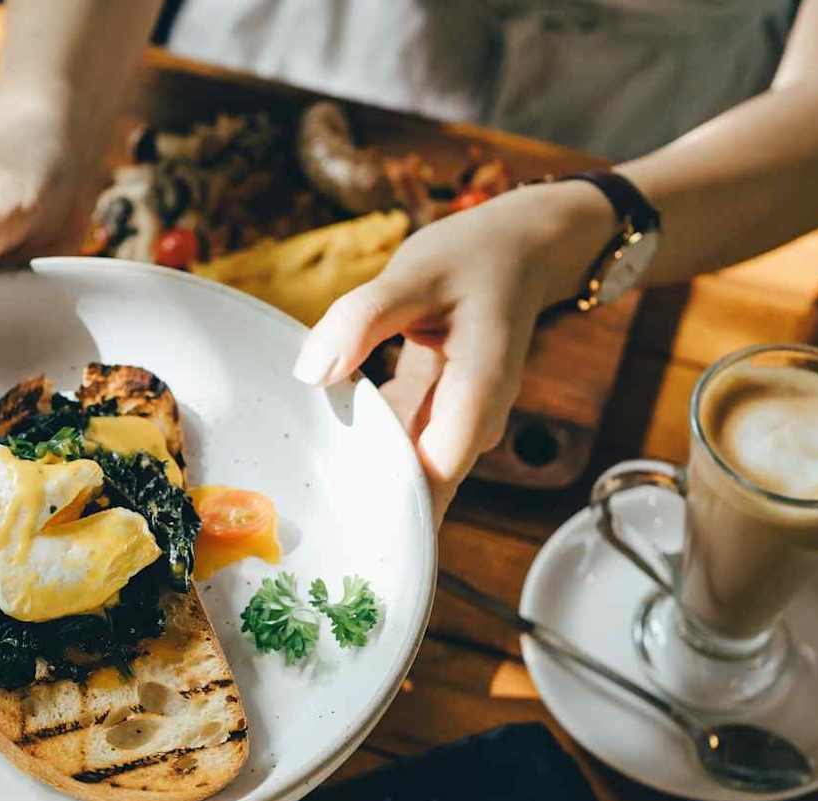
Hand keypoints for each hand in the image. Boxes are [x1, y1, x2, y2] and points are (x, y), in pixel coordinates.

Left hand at [292, 182, 617, 518]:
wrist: (520, 251)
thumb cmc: (473, 258)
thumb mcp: (415, 273)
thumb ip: (363, 318)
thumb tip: (310, 373)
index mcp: (477, 397)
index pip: (433, 480)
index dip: (387, 512)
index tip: (335, 533)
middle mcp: (473, 424)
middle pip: (419, 490)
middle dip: (365, 511)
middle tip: (298, 526)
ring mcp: (458, 424)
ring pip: (406, 472)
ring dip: (359, 482)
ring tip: (297, 498)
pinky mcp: (440, 417)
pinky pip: (399, 448)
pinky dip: (363, 448)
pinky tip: (318, 447)